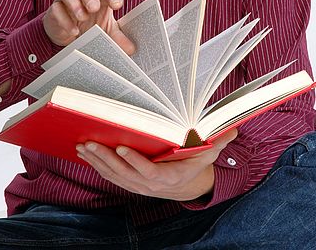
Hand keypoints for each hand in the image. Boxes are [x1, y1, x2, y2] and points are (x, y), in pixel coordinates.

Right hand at [43, 0, 133, 53]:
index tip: (117, 5)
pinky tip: (73, 30)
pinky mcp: (54, 10)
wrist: (68, 34)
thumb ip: (118, 38)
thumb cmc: (91, 26)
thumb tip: (132, 49)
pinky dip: (64, 19)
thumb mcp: (106, 31)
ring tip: (82, 17)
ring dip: (74, 3)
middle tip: (94, 8)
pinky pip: (56, 9)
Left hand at [76, 128, 237, 200]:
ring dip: (96, 162)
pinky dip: (98, 166)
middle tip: (89, 143)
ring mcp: (138, 186)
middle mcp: (150, 185)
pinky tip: (86, 155)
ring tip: (82, 146)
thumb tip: (232, 128)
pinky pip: (111, 176)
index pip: (149, 171)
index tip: (121, 148)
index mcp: (169, 177)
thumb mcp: (209, 153)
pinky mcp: (131, 183)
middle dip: (105, 158)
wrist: (188, 185)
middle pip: (124, 173)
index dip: (134, 161)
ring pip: (114, 176)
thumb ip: (218, 141)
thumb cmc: (196, 163)